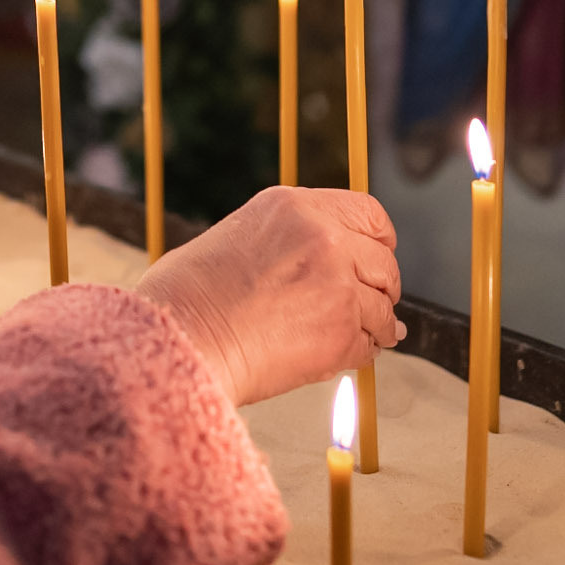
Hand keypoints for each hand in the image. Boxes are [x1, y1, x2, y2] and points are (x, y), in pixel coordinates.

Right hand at [135, 186, 404, 407]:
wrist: (179, 337)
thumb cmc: (186, 295)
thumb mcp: (238, 236)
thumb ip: (285, 241)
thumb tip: (313, 266)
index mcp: (293, 206)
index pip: (368, 212)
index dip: (379, 239)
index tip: (377, 256)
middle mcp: (323, 237)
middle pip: (384, 262)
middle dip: (380, 287)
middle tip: (369, 307)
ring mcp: (337, 284)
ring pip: (383, 309)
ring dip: (374, 326)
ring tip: (356, 338)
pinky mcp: (341, 331)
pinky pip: (370, 346)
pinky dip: (359, 355)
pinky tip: (336, 358)